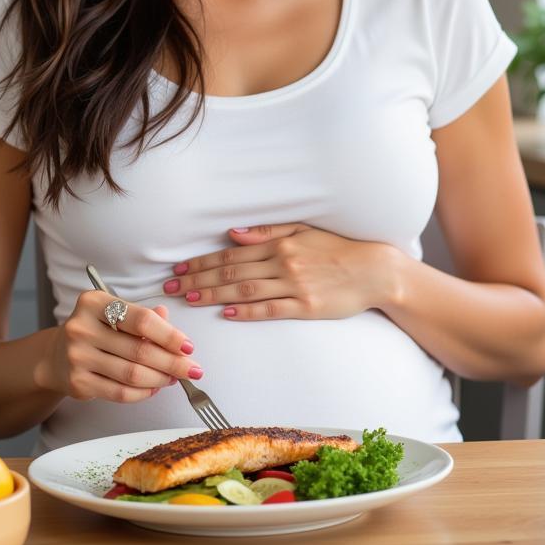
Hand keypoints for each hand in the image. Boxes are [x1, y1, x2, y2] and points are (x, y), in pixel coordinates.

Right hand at [36, 293, 200, 402]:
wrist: (56, 356)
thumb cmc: (95, 331)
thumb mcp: (116, 315)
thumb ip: (144, 318)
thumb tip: (172, 325)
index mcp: (94, 303)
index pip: (141, 320)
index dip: (169, 335)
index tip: (188, 346)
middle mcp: (82, 328)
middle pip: (139, 350)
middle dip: (172, 362)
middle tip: (191, 369)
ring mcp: (77, 356)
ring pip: (132, 374)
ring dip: (160, 379)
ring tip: (174, 378)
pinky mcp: (78, 383)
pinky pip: (120, 393)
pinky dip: (143, 393)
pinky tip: (154, 388)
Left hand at [163, 223, 395, 320]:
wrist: (373, 271)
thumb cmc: (337, 249)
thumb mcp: (303, 231)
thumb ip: (267, 231)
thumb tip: (233, 233)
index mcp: (279, 244)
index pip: (231, 254)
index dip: (202, 261)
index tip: (179, 268)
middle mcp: (283, 263)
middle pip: (231, 271)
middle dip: (198, 279)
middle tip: (171, 287)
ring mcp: (294, 286)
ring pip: (245, 290)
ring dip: (214, 294)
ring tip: (189, 299)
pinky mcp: (306, 307)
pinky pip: (270, 309)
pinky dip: (247, 312)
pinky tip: (227, 314)